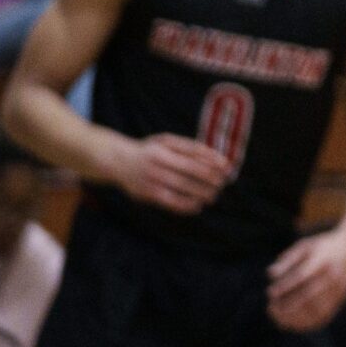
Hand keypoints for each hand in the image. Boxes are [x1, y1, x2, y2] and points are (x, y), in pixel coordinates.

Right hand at [114, 133, 234, 214]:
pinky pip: (170, 202)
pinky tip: (198, 206)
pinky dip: (186, 205)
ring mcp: (152, 179)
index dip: (212, 161)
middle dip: (210, 178)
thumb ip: (188, 147)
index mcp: (165, 148)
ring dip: (202, 192)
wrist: (118, 162)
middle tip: (223, 183)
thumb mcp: (166, 141)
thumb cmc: (150, 150)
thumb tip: (214, 155)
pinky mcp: (148, 194)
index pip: (194, 154)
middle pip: (191, 171)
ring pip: (182, 187)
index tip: (227, 166)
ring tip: (213, 195)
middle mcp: (159, 163)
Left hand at [267, 228, 345, 331]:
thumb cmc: (322, 248)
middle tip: (271, 307)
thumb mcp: (305, 246)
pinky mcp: (340, 300)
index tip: (270, 293)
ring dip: (294, 317)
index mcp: (323, 259)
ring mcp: (339, 290)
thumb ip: (287, 260)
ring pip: (316, 311)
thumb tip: (271, 275)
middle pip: (309, 296)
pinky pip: (323, 317)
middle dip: (287, 305)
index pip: (302, 276)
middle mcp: (333, 276)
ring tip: (278, 316)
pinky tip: (291, 323)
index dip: (285, 287)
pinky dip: (306, 324)